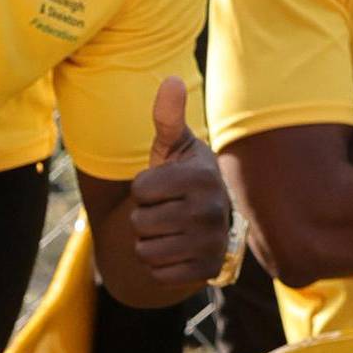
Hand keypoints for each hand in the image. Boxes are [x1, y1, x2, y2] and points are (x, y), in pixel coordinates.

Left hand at [124, 77, 231, 293]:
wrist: (214, 221)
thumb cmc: (184, 177)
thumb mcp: (176, 146)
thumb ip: (167, 117)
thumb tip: (171, 80)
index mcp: (201, 177)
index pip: (139, 190)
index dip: (143, 188)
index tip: (163, 186)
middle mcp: (211, 211)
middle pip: (139, 222)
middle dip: (144, 217)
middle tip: (166, 210)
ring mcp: (210, 244)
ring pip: (145, 250)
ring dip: (149, 242)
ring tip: (170, 230)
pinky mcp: (205, 271)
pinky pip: (157, 273)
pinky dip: (159, 266)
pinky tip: (176, 250)